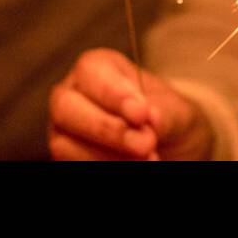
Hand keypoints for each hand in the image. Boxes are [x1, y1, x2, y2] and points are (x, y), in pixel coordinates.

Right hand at [48, 48, 214, 160]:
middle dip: (106, 128)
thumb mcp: (173, 108)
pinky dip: (104, 168)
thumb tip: (148, 118)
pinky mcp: (66, 158)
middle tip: (145, 143)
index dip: (114, 93)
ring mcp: (64, 130)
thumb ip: (160, 110)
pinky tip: (133, 168)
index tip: (141, 113)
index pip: (91, 71)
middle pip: (65, 107)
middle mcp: (72, 95)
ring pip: (64, 143)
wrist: (171, 144)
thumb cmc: (166, 116)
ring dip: (107, 156)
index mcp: (98, 68)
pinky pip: (72, 165)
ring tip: (148, 159)